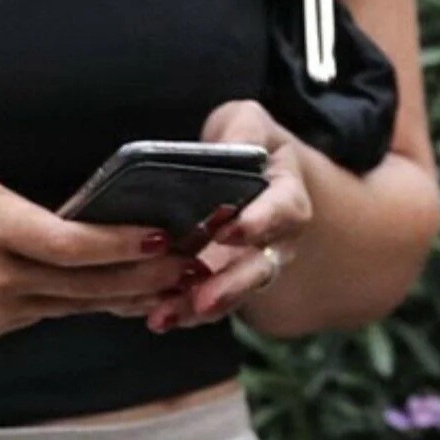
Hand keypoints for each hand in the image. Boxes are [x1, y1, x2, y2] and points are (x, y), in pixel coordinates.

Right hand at [0, 169, 203, 342]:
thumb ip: (20, 207)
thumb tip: (72, 220)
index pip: (75, 246)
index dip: (125, 246)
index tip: (165, 236)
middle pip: (89, 285)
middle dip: (146, 277)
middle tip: (192, 264)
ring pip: (76, 306)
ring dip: (125, 296)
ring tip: (172, 283)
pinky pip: (45, 313)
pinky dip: (81, 303)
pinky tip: (115, 294)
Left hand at [145, 101, 313, 332]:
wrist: (250, 172)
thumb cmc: (246, 141)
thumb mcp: (247, 122)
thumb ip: (243, 131)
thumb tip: (230, 147)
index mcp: (285, 194)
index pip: (283, 210)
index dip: (259, 222)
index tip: (229, 233)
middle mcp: (274, 238)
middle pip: (259, 268)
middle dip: (230, 286)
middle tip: (201, 300)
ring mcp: (248, 264)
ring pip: (232, 293)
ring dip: (200, 308)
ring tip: (165, 317)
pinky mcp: (221, 279)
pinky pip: (207, 302)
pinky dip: (182, 311)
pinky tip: (153, 314)